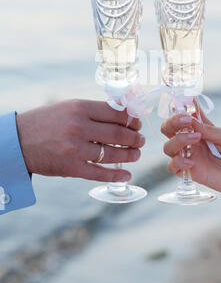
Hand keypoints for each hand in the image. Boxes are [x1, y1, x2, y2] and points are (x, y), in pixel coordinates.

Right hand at [16, 99, 144, 182]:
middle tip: (140, 140)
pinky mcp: (71, 168)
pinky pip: (99, 173)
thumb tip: (123, 114)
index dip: (132, 119)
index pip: (116, 113)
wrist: (19, 141)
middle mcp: (79, 127)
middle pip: (118, 134)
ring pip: (112, 154)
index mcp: (80, 108)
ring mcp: (76, 149)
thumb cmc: (46, 122)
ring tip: (136, 154)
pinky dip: (116, 175)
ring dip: (129, 155)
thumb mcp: (69, 107)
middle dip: (135, 138)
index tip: (138, 123)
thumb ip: (94, 111)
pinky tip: (127, 175)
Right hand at [161, 112, 220, 202]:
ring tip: (196, 139)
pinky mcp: (192, 172)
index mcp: (202, 130)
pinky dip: (178, 162)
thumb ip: (209, 130)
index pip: (183, 116)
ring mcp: (191, 156)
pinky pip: (173, 166)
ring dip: (178, 140)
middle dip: (172, 122)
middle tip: (186, 121)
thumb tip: (190, 121)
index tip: (183, 104)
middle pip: (168, 130)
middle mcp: (193, 142)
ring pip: (168, 147)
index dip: (179, 108)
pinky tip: (191, 162)